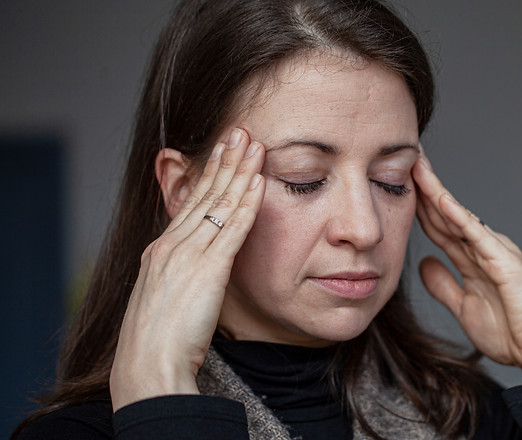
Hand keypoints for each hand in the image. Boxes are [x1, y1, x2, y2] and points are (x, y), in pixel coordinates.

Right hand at [110, 129, 264, 409]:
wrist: (147, 365)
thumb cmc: (157, 342)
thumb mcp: (165, 299)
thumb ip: (182, 276)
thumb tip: (197, 268)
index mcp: (161, 251)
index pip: (191, 203)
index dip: (209, 175)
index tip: (222, 152)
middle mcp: (171, 245)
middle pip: (203, 194)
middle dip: (224, 160)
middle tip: (239, 131)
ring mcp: (187, 254)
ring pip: (218, 204)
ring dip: (239, 172)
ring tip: (253, 144)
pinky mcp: (206, 270)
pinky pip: (231, 229)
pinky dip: (246, 203)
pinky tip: (259, 182)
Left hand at [412, 151, 521, 380]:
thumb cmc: (512, 332)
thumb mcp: (464, 307)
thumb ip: (444, 285)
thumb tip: (424, 264)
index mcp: (476, 257)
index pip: (441, 226)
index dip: (420, 205)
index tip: (398, 183)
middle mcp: (486, 248)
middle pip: (447, 213)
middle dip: (426, 186)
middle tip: (404, 157)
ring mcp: (497, 252)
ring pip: (459, 217)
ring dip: (437, 191)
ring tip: (417, 167)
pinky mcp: (506, 262)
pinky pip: (478, 236)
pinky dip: (459, 217)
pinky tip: (441, 199)